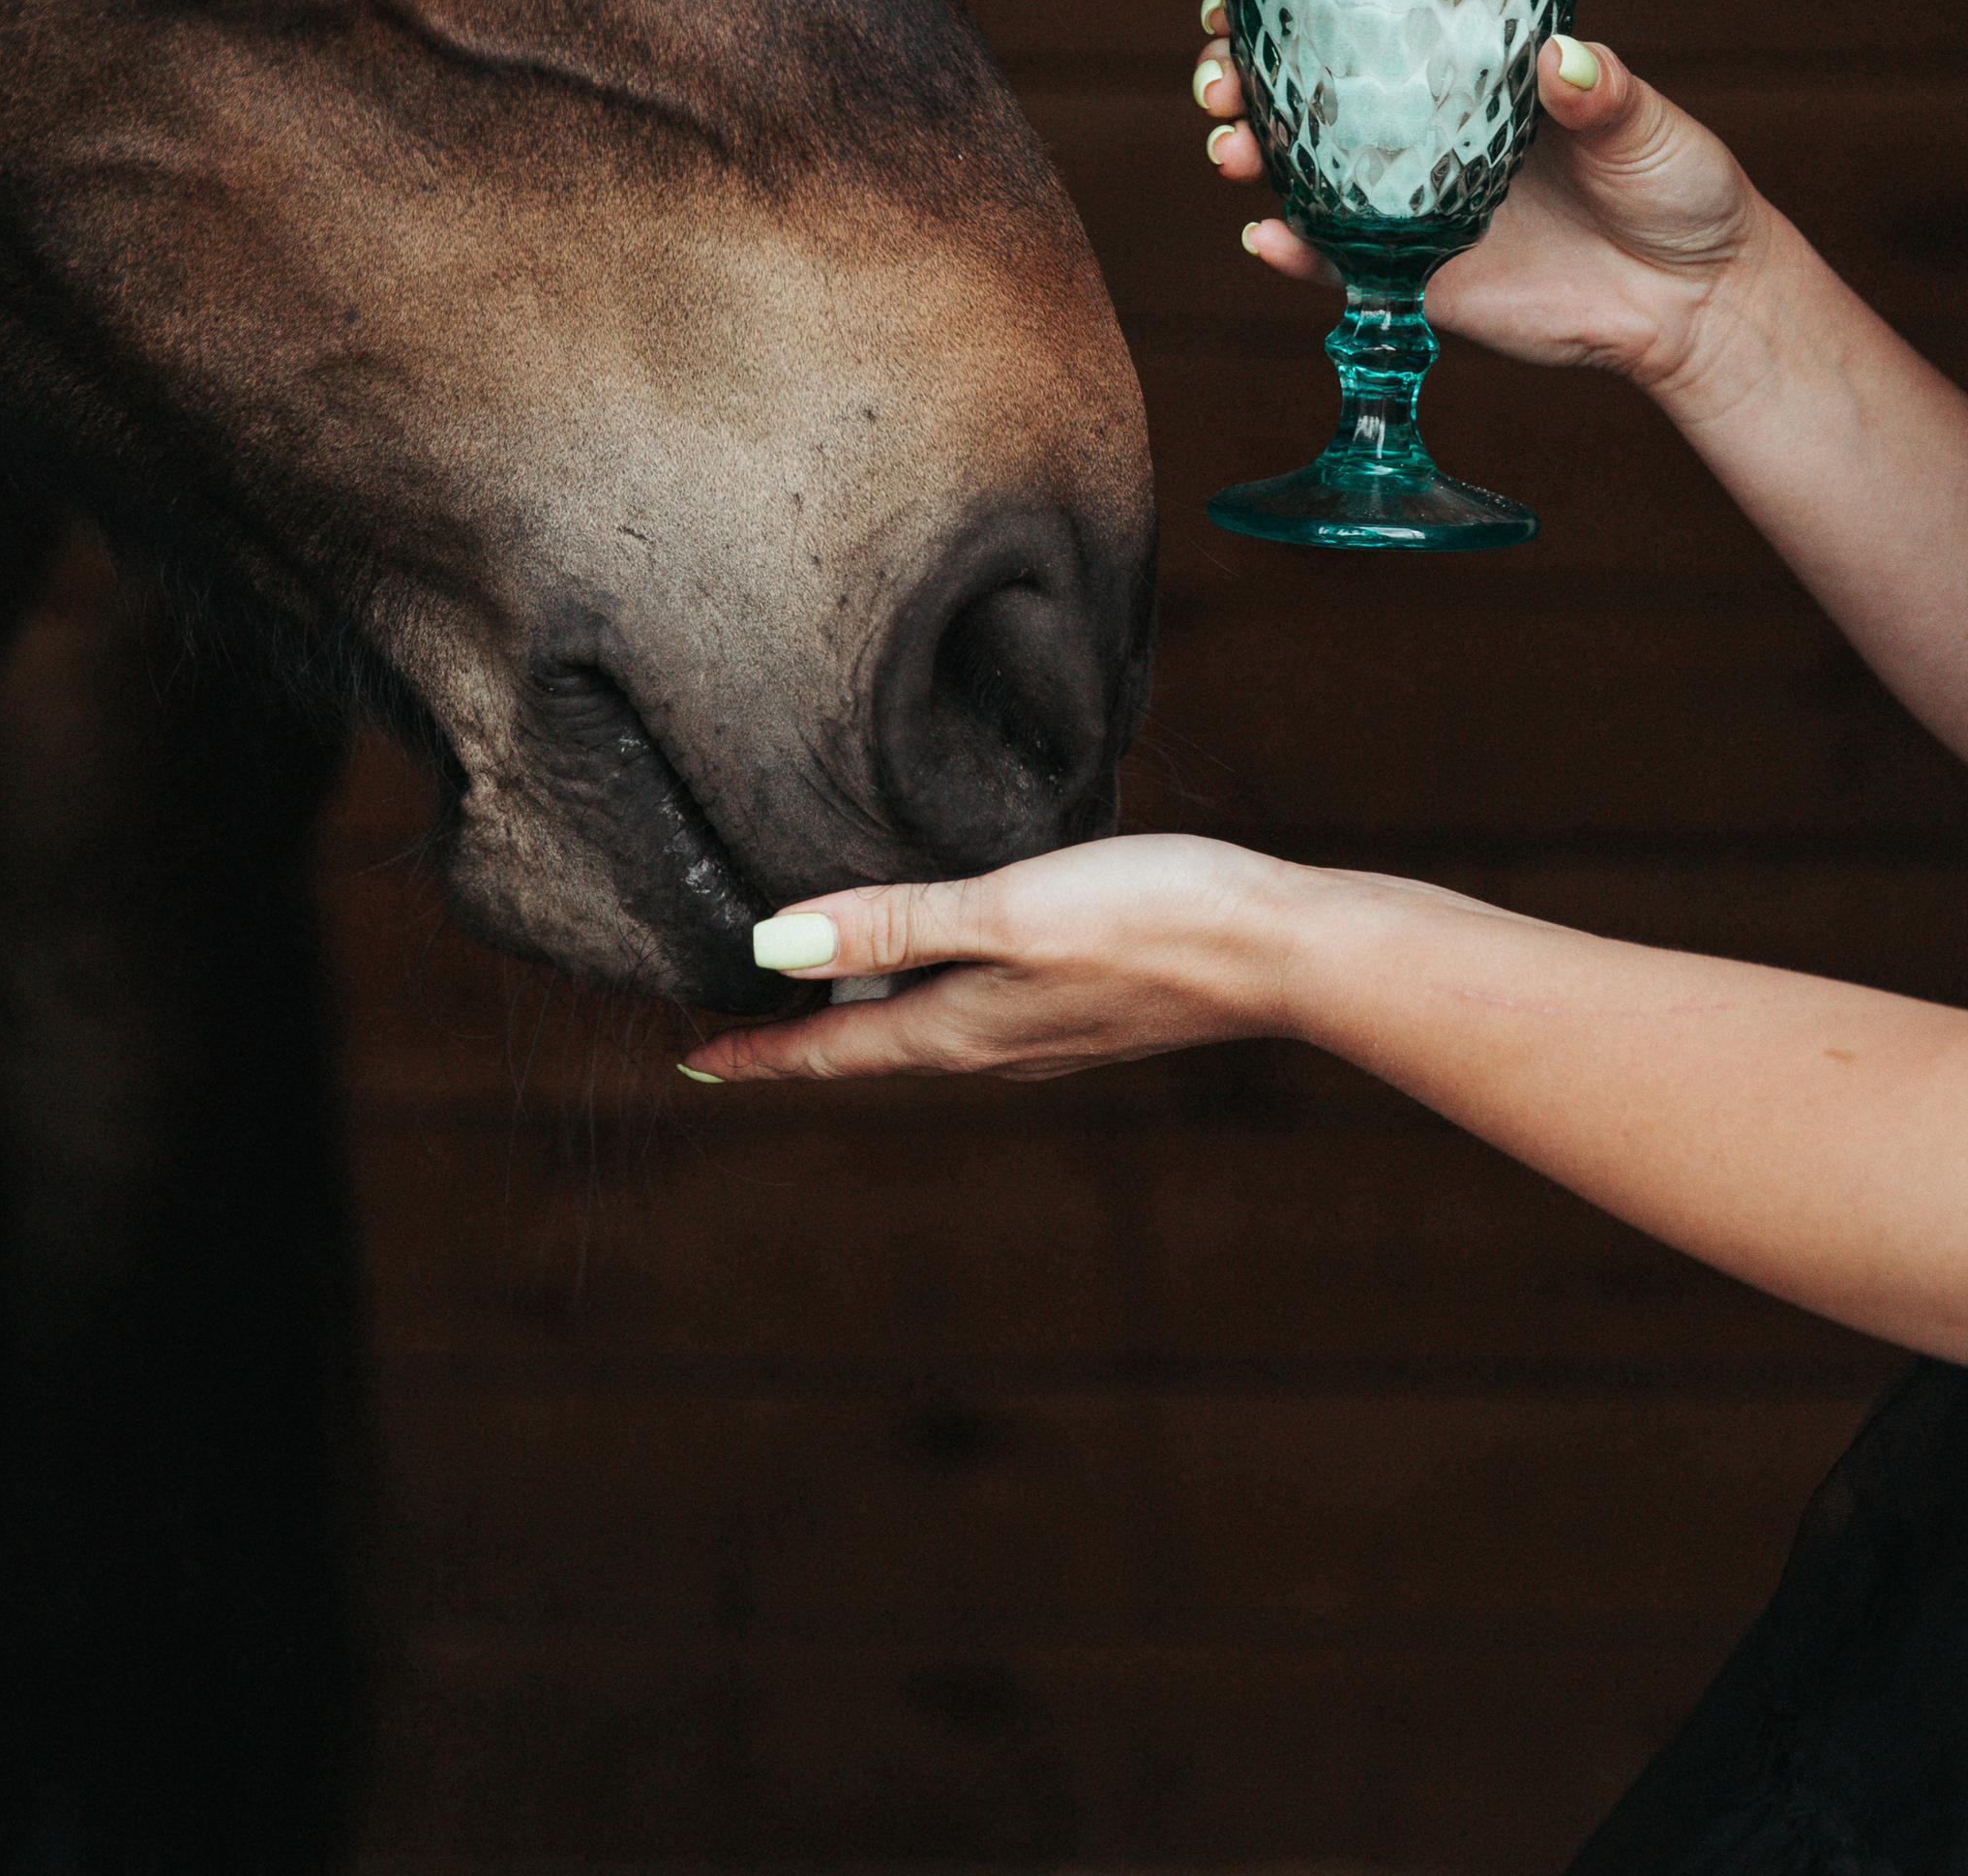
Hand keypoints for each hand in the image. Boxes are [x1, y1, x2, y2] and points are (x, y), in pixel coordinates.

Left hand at [678, 832, 1293, 1085]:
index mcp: (958, 1028)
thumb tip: (774, 946)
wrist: (1276, 950)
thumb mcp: (1005, 909)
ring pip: (921, 1025)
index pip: (828, 1048)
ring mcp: (1040, 1032)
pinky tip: (937, 953)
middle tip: (732, 1021)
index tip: (691, 1058)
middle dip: (797, 1034)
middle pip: (867, 1043)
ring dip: (861, 1010)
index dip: (756, 1051)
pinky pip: (973, 1005)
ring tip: (816, 985)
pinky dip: (923, 985)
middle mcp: (990, 1045)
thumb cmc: (1143, 919)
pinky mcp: (1081, 1006)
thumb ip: (894, 921)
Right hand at [1192, 0, 1765, 394]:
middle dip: (1236, 79)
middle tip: (1220, 81)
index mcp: (1465, 72)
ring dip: (1247, 154)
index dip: (1284, 9)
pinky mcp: (1413, 277)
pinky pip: (1334, 265)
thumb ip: (1604, 92)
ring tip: (1231, 150)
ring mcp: (1408, 205)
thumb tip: (1563, 57)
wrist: (1696, 302)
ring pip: (1298, 173)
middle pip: (1299, 94)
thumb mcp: (1647, 125)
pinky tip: (1265, 237)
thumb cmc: (1677, 187)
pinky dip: (1290, 251)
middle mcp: (1421, 131)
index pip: (1357, 24)